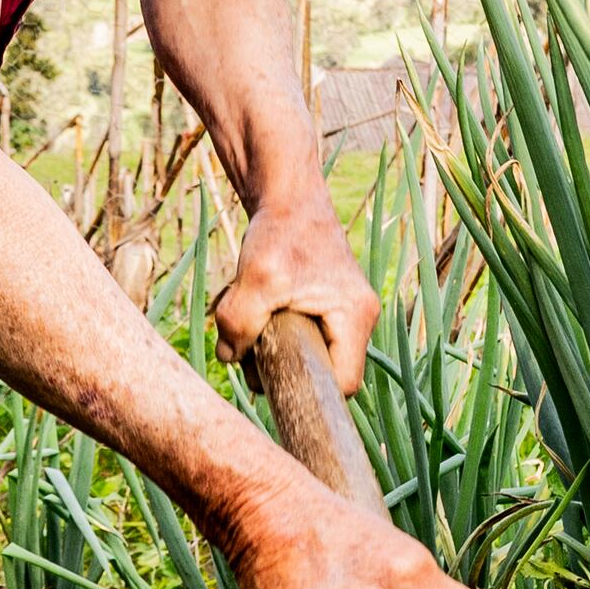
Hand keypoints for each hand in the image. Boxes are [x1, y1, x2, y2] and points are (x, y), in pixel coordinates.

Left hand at [213, 198, 373, 395]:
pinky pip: (305, 338)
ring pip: (311, 356)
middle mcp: (358, 319)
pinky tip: (257, 313)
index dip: (308, 392)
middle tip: (252, 353)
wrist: (288, 197)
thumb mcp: (255, 277)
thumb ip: (239, 322)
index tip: (272, 380)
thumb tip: (230, 356)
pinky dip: (276, 333)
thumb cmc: (279, 231)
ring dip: (276, 350)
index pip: (344, 384)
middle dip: (285, 370)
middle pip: (325, 373)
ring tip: (251, 326)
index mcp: (355, 317)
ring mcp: (344, 314)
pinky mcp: (327, 307)